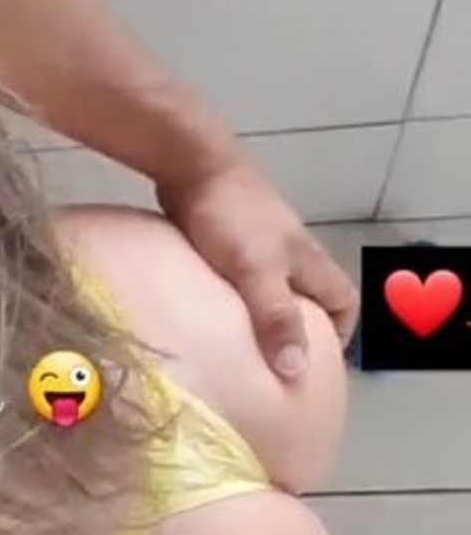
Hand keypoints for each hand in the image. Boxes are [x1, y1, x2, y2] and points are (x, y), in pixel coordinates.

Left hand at [159, 157, 358, 378]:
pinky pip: (239, 273)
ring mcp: (259, 240)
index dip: (339, 334)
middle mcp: (291, 251)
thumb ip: (276, 318)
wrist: (191, 162)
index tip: (314, 363)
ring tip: (238, 343)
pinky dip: (232, 294)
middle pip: (308, 296)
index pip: (344, 302)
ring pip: (272, 284)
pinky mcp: (228, 233)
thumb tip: (297, 372)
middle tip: (272, 362)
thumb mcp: (257, 272)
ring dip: (262, 311)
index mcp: (309, 260)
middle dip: (297, 329)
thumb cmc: (231, 217)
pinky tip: (207, 310)